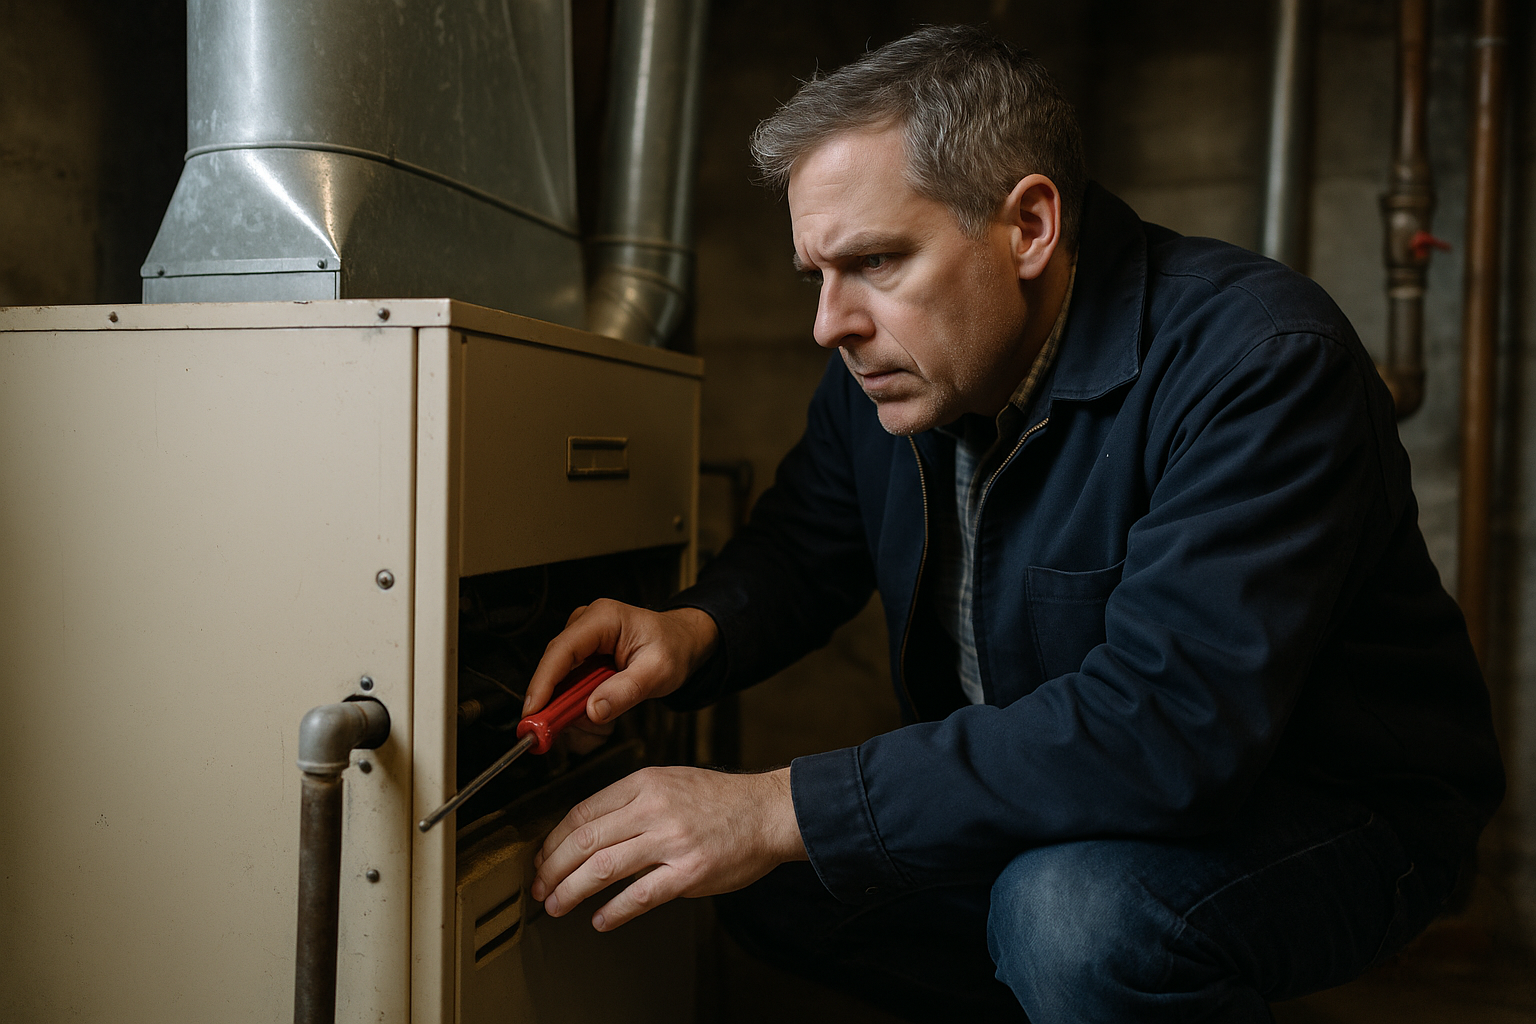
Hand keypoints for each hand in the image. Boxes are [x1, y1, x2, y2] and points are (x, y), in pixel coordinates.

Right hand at [523, 600, 718, 726]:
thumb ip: (626, 691)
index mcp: (602, 619)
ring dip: (574, 713)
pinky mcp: (579, 659)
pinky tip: (600, 716)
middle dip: (561, 708)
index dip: (542, 684)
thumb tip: (593, 710)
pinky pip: (567, 689)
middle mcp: (584, 626)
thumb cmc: (673, 647)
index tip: (533, 713)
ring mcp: (580, 643)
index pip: (561, 651)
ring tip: (602, 727)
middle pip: (554, 671)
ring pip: (559, 685)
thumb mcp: (658, 671)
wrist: (681, 642)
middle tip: (576, 734)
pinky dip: (579, 709)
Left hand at [530, 765, 806, 930]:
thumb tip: (589, 832)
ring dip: (571, 891)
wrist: (767, 812)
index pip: (582, 812)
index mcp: (644, 783)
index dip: (553, 840)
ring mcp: (671, 840)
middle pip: (584, 841)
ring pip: (603, 868)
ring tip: (558, 905)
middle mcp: (653, 808)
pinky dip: (614, 911)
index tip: (542, 858)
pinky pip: (640, 895)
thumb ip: (632, 802)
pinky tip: (601, 919)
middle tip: (540, 887)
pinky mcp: (689, 871)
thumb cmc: (722, 801)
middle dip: (552, 869)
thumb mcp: (670, 782)